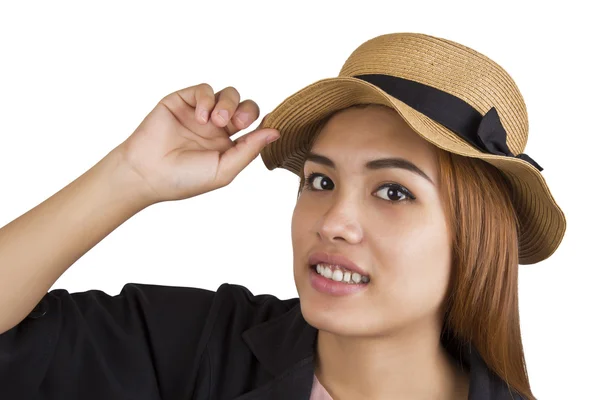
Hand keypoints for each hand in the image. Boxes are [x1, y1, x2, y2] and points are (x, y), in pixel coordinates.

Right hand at [115, 83, 279, 204]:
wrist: (147, 173)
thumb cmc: (184, 178)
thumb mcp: (224, 169)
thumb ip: (249, 150)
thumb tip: (276, 132)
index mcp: (229, 145)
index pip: (254, 126)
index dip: (262, 123)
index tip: (264, 126)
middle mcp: (216, 127)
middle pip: (245, 106)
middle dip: (247, 110)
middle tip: (238, 123)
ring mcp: (200, 113)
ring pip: (228, 94)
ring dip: (228, 104)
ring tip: (216, 121)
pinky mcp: (182, 100)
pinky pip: (204, 89)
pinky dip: (206, 99)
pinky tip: (201, 117)